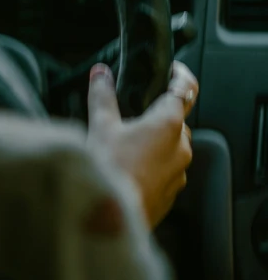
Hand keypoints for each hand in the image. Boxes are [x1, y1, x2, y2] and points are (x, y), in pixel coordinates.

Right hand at [87, 61, 197, 229]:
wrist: (110, 217)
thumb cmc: (109, 168)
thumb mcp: (101, 124)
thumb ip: (102, 94)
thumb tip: (100, 72)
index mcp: (168, 123)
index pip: (185, 89)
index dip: (181, 75)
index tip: (174, 69)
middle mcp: (180, 147)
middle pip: (178, 119)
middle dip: (161, 113)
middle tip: (138, 109)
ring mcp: (179, 172)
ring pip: (174, 146)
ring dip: (158, 139)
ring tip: (131, 141)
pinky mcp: (172, 193)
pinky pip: (169, 169)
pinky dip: (156, 162)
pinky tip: (132, 165)